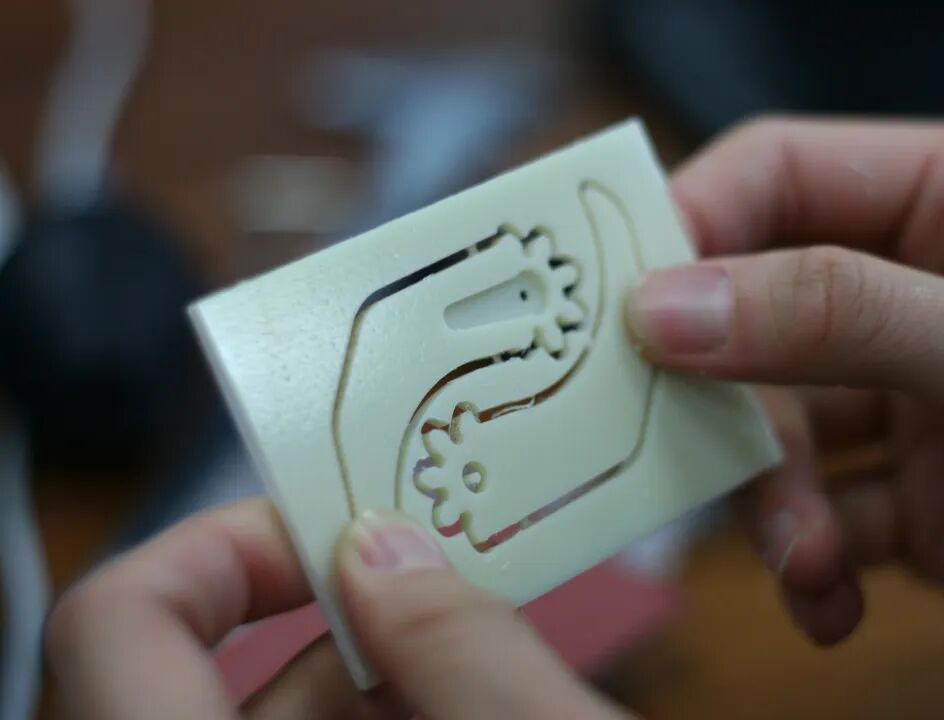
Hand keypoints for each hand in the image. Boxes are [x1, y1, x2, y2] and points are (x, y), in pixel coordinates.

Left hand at [45, 500, 626, 718]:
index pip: (118, 619)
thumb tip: (393, 549)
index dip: (221, 548)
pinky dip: (385, 718)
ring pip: (271, 712)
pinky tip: (470, 701)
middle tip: (461, 594)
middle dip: (351, 620)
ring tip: (489, 654)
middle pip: (210, 666)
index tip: (339, 534)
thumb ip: (470, 655)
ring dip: (385, 677)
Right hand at [626, 118, 943, 664]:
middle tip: (697, 461)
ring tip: (803, 564)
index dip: (690, 229)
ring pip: (775, 424)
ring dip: (770, 502)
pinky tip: (832, 603)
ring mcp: (915, 397)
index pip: (779, 176)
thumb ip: (837, 315)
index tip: (621, 312)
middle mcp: (926, 288)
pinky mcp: (913, 495)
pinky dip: (808, 562)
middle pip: (756, 315)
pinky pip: (816, 513)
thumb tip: (663, 306)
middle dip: (735, 404)